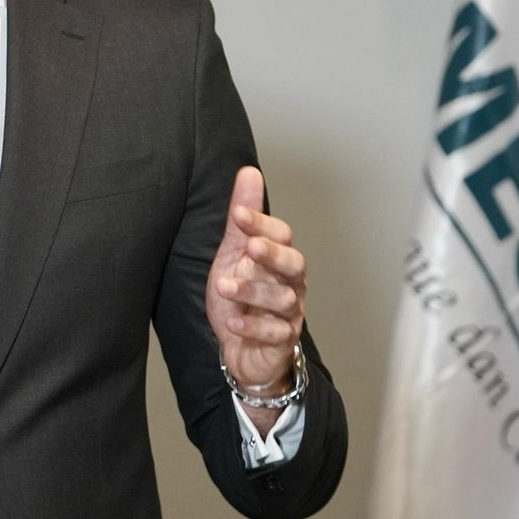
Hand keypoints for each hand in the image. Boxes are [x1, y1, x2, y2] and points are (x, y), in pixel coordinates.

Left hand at [206, 166, 306, 401]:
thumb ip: (243, 217)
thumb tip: (249, 171)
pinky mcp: (282, 341)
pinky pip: (274, 334)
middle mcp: (290, 283)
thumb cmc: (240, 295)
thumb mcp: (234, 252)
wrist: (241, 347)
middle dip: (273, 255)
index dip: (261, 223)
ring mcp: (289, 313)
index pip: (281, 234)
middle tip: (250, 248)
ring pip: (282, 300)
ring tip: (224, 287)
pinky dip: (254, 328)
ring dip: (252, 292)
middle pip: (294, 264)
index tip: (238, 214)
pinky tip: (234, 323)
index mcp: (280, 257)